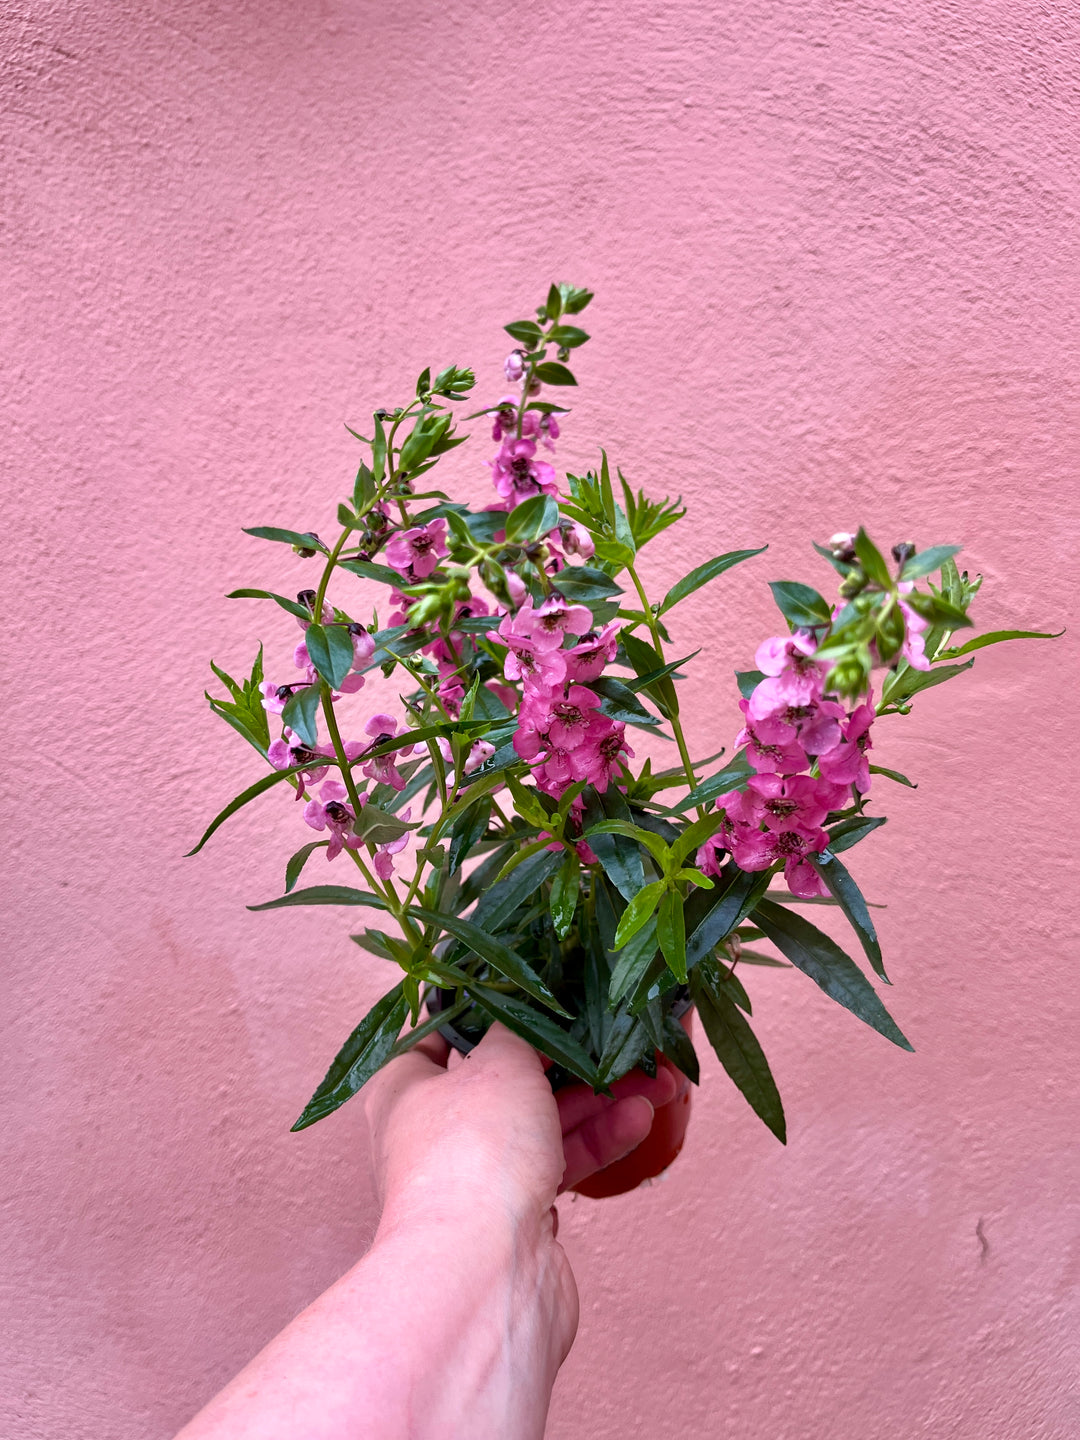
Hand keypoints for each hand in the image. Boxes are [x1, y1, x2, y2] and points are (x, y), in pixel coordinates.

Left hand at [362, 1022, 681, 1364]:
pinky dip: (596, 1140)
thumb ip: (514, 1030)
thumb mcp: (498, 1062)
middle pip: (505, 1079)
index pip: (440, 1036)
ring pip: (541, 1123)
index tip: (534, 990)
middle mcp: (434, 1132)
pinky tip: (638, 1117)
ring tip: (654, 1076)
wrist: (485, 1275)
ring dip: (596, 1098)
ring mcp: (476, 1177)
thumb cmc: (473, 1153)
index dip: (486, 1010)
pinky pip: (560, 1163)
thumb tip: (519, 1013)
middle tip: (616, 1036)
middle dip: (567, 1058)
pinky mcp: (516, 1216)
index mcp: (405, 1089)